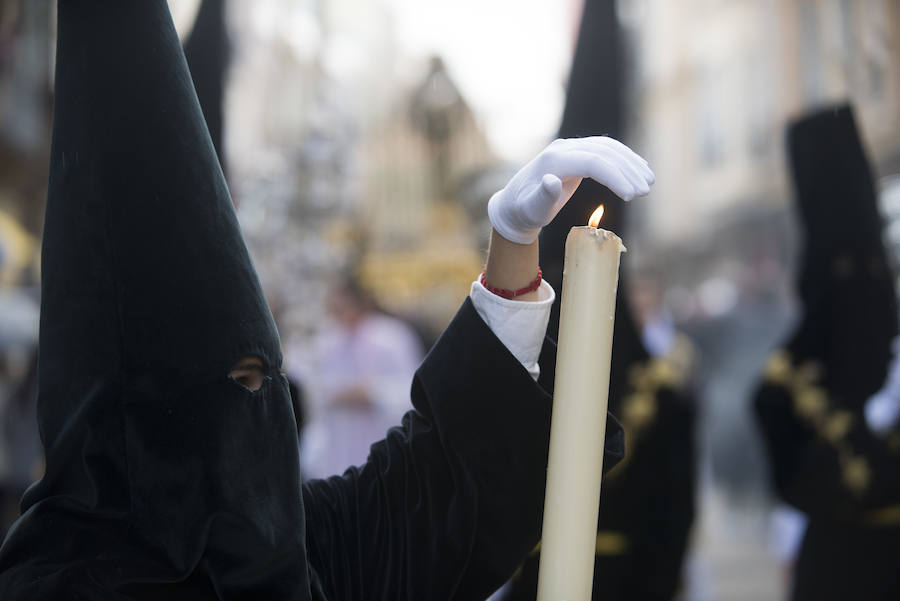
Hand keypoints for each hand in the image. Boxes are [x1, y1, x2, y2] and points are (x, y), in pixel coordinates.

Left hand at [487, 136, 654, 243]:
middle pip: (603, 152)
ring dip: (630, 163)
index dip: (614, 176)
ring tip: (649, 182)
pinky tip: (639, 171)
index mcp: (553, 160)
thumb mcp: (530, 209)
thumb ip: (542, 197)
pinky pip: (604, 151)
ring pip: (607, 148)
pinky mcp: (576, 154)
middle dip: (627, 170)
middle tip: (646, 190)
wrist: (515, 205)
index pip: (591, 162)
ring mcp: (570, 148)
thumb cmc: (523, 211)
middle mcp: (562, 148)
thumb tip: (553, 181)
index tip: (632, 196)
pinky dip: (623, 160)